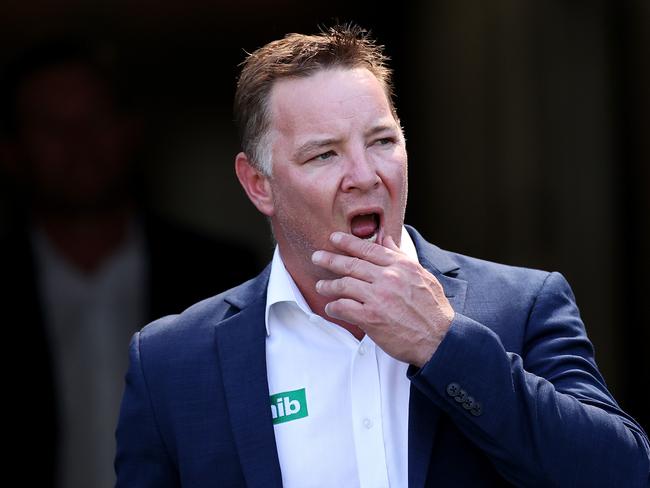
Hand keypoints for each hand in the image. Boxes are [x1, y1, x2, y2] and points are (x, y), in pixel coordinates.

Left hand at [311, 232, 453, 366]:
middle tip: (317, 257)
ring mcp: (378, 297)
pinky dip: (333, 307)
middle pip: (351, 264)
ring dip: (328, 285)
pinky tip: (331, 307)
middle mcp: (388, 278)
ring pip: (344, 285)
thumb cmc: (433, 310)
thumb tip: (387, 240)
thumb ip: (401, 257)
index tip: (334, 239)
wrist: (439, 338)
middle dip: (330, 259)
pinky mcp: (370, 317)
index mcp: (401, 266)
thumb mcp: (422, 276)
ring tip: (321, 286)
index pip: (368, 249)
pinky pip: (343, 307)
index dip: (348, 243)